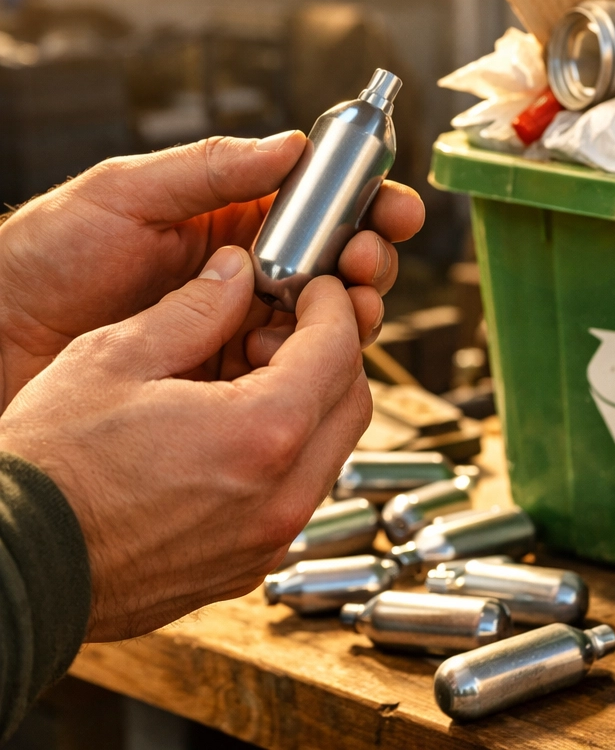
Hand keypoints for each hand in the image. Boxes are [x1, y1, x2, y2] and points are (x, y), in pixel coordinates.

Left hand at [0, 133, 424, 404]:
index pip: (317, 205)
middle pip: (337, 263)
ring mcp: (237, 323)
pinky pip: (285, 368)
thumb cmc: (45, 254)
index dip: (365, 203)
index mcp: (229, 215)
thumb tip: (291, 145)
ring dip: (348, 309)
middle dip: (369, 259)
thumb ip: (212, 168)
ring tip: (339, 303)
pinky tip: (285, 352)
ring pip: (322, 319)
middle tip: (367, 259)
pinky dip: (304, 360)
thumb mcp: (126, 191)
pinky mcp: (223, 373)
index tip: (393, 206)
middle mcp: (245, 269)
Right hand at [0, 247, 368, 640]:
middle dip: (332, 353)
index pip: (340, 350)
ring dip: (311, 403)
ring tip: (248, 378)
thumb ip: (194, 309)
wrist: (12, 565)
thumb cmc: (52, 469)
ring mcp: (268, 539)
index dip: (332, 306)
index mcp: (262, 434)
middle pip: (353, 401)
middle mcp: (282, 496)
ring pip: (331, 450)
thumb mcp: (117, 358)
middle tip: (280, 329)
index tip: (316, 289)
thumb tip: (235, 274)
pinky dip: (288, 452)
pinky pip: (298, 493)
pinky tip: (235, 431)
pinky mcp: (248, 565)